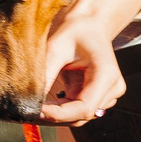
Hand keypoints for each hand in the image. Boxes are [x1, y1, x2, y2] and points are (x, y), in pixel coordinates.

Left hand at [34, 0, 140, 123]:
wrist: (88, 24)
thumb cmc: (75, 31)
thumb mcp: (56, 48)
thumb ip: (46, 74)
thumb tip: (30, 99)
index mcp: (106, 74)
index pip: (84, 108)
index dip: (59, 114)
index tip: (36, 111)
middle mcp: (113, 88)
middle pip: (82, 116)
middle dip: (54, 117)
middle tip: (27, 113)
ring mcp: (108, 94)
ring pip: (80, 117)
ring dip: (56, 116)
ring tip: (33, 108)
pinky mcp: (99, 97)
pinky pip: (78, 110)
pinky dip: (60, 110)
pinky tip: (43, 105)